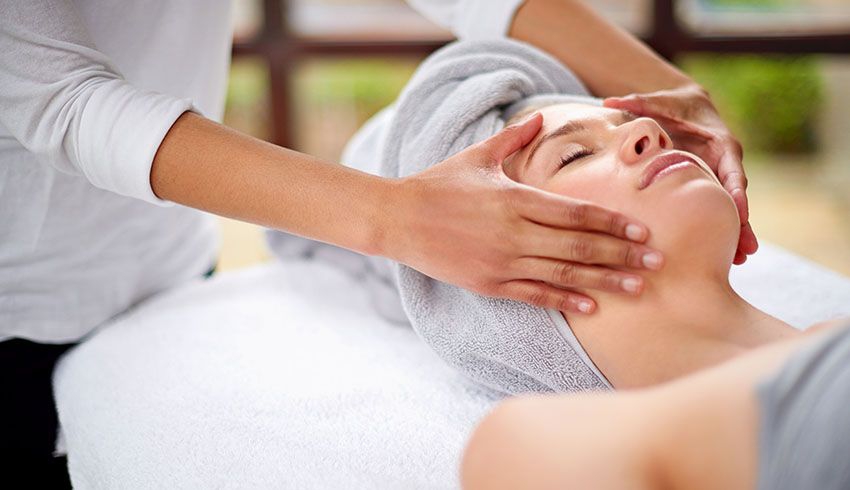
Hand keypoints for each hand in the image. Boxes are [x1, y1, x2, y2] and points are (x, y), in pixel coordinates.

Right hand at [385, 113, 663, 313]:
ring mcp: (502, 261)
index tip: (643, 231)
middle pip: (580, 246)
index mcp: (515, 198)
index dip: (613, 223)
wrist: (398, 218)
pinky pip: (534, 295)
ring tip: (638, 288)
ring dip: (605, 282)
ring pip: (564, 275)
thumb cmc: (438, 183)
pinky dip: (564, 302)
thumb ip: (513, 139)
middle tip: (658, 262)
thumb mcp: (476, 156)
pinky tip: (591, 308)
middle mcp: (514, 232)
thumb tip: (540, 117)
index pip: (576, 213)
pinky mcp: (489, 284)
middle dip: (623, 255)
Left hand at [604, 84, 757, 264]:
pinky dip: (722, 231)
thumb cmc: (671, 105)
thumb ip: (637, 103)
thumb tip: (609, 100)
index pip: (733, 168)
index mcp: (721, 144)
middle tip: (746, 250)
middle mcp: (726, 163)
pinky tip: (724, 256)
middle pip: (737, 196)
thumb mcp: (656, 103)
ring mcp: (720, 177)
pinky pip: (718, 211)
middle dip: (742, 222)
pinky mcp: (710, 187)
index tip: (739, 210)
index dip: (736, 190)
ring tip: (738, 261)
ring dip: (736, 234)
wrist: (685, 107)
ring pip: (730, 209)